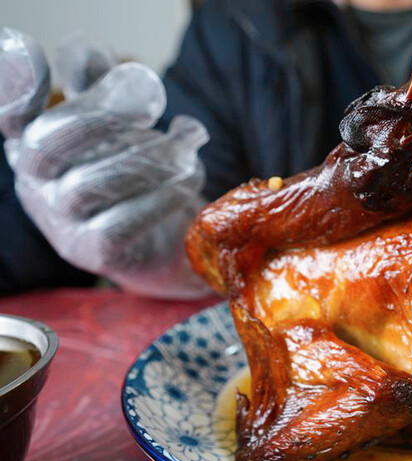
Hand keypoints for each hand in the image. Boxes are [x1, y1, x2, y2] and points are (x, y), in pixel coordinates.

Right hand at [0, 29, 211, 298]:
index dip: (16, 83)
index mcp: (35, 142)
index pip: (9, 112)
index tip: (35, 48)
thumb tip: (88, 52)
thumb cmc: (141, 172)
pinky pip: (118, 226)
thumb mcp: (123, 124)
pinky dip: (158, 200)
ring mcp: (59, 222)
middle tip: (152, 107)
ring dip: (147, 161)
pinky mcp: (93, 253)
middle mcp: (36, 182)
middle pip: (43, 143)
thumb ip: (104, 87)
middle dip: (100, 116)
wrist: (172, 237)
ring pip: (87, 186)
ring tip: (186, 152)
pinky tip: (187, 184)